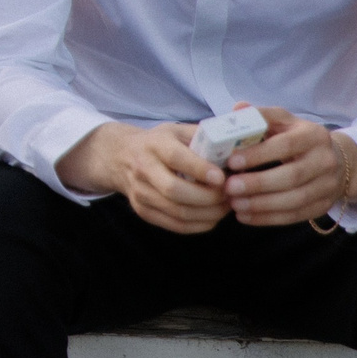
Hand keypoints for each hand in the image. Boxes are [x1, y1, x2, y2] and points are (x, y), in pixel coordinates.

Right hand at [63, 121, 229, 233]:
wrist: (120, 157)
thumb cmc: (158, 143)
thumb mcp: (176, 131)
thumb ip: (203, 137)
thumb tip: (236, 149)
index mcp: (154, 145)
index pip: (176, 158)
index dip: (200, 169)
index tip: (222, 177)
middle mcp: (144, 169)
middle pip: (175, 191)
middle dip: (209, 197)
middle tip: (230, 194)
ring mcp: (141, 194)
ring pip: (179, 213)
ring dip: (209, 213)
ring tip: (227, 206)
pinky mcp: (143, 211)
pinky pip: (176, 226)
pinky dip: (200, 225)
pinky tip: (213, 216)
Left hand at [220, 107, 356, 227]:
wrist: (338, 161)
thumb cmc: (298, 138)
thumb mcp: (284, 122)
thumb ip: (261, 117)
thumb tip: (237, 110)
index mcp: (312, 135)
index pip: (285, 145)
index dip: (258, 154)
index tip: (232, 162)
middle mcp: (325, 160)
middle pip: (291, 176)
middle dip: (257, 184)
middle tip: (229, 187)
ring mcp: (327, 185)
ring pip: (294, 200)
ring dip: (261, 205)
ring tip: (234, 204)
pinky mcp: (323, 205)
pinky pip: (295, 215)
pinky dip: (268, 218)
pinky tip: (245, 216)